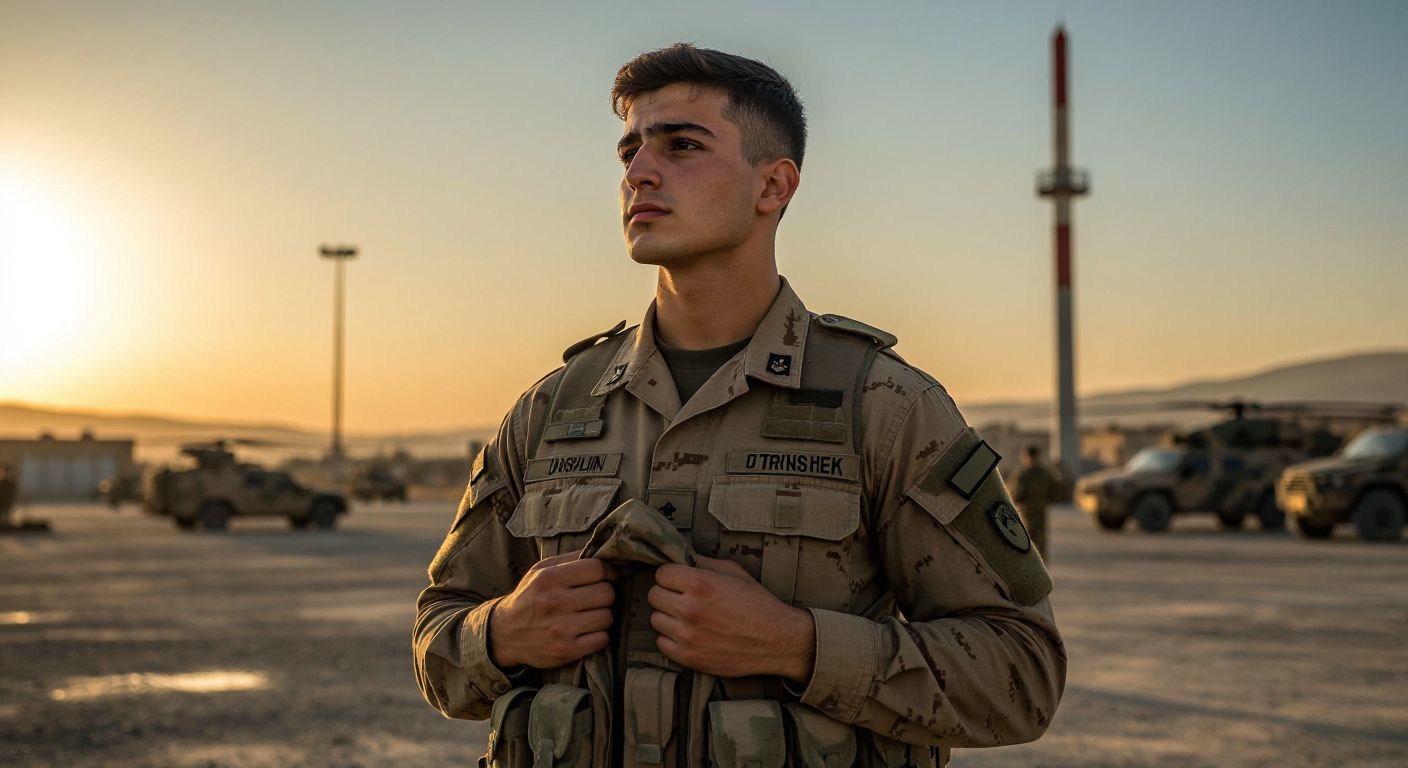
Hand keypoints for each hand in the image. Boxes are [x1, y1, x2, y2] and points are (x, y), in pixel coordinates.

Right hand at [489, 550, 615, 669]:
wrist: (505, 634)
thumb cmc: (530, 597)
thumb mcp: (540, 570)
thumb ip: (570, 559)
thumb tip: (604, 552)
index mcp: (548, 578)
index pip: (597, 569)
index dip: (608, 572)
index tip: (606, 577)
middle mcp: (554, 603)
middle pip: (606, 593)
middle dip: (606, 594)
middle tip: (596, 597)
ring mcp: (561, 629)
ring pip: (607, 617)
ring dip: (602, 615)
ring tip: (590, 615)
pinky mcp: (567, 650)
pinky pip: (602, 639)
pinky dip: (598, 635)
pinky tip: (586, 631)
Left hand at [648, 555, 815, 682]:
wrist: (776, 640)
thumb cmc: (758, 603)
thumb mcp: (735, 572)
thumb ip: (705, 563)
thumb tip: (684, 559)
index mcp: (699, 583)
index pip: (661, 573)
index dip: (671, 575)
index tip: (679, 580)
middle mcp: (689, 608)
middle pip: (653, 595)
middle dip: (666, 593)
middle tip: (681, 598)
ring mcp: (686, 635)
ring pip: (655, 619)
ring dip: (668, 617)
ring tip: (686, 617)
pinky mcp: (688, 657)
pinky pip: (662, 643)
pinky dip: (671, 638)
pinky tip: (688, 634)